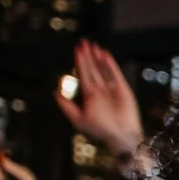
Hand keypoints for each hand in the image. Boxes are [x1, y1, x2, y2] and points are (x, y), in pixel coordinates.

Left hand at [56, 39, 143, 162]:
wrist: (120, 137)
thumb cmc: (100, 130)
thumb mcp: (78, 119)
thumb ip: (66, 106)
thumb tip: (55, 93)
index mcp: (90, 95)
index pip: (84, 74)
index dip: (80, 62)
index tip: (77, 50)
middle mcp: (101, 90)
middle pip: (93, 69)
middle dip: (88, 56)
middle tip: (84, 42)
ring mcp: (112, 89)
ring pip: (103, 69)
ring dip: (98, 58)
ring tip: (93, 46)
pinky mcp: (124, 89)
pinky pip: (116, 74)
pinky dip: (111, 65)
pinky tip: (105, 55)